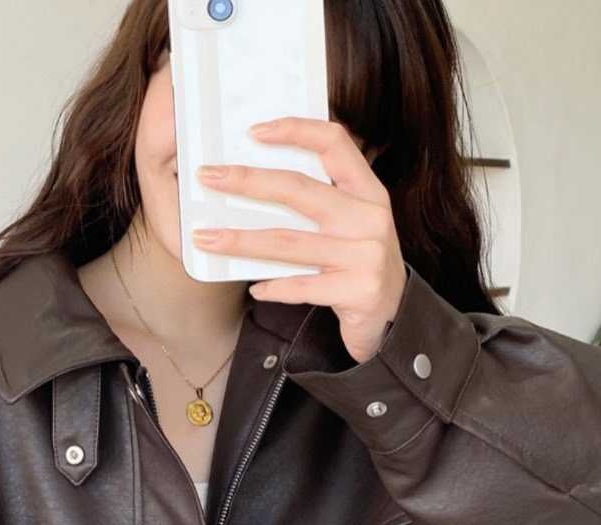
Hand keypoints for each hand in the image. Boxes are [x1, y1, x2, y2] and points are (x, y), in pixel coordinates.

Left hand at [192, 116, 406, 363]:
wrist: (394, 316)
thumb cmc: (360, 264)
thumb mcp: (353, 224)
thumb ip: (322, 200)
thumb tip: (256, 183)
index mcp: (368, 191)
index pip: (334, 143)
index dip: (295, 130)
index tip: (253, 131)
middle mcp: (369, 218)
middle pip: (298, 190)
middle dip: (248, 181)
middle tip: (208, 177)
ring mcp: (365, 255)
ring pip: (289, 242)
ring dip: (241, 241)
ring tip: (206, 239)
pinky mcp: (357, 291)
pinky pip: (302, 287)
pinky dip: (273, 288)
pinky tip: (254, 289)